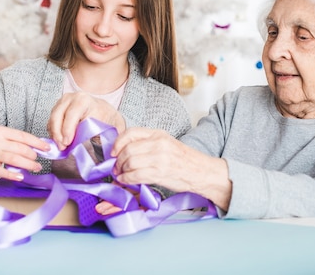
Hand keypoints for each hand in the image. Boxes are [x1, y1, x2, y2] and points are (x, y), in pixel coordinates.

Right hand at [0, 126, 49, 181]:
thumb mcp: (0, 135)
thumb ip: (15, 140)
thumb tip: (36, 146)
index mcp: (2, 131)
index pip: (23, 136)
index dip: (37, 143)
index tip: (47, 148)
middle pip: (20, 148)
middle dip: (33, 155)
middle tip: (39, 160)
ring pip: (14, 159)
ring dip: (28, 165)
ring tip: (36, 168)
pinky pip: (2, 171)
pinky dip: (12, 174)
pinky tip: (21, 177)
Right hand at [47, 92, 125, 149]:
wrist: (103, 109)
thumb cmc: (107, 118)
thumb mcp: (112, 126)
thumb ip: (108, 136)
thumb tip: (105, 151)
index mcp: (85, 100)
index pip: (72, 114)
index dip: (68, 129)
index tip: (68, 142)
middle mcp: (72, 98)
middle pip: (58, 116)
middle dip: (58, 133)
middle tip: (62, 147)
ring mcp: (63, 102)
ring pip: (52, 119)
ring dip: (55, 134)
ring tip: (61, 146)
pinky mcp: (57, 108)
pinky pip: (51, 121)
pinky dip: (53, 132)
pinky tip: (60, 141)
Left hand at [111, 128, 232, 210]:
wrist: (201, 171)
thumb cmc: (183, 159)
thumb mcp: (166, 143)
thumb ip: (147, 143)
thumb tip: (124, 150)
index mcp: (158, 134)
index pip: (131, 133)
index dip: (118, 143)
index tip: (113, 152)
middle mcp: (158, 144)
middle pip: (128, 150)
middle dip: (117, 161)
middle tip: (115, 168)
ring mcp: (159, 159)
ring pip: (130, 163)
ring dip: (121, 171)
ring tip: (120, 175)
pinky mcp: (159, 173)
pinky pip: (135, 175)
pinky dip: (126, 179)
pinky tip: (125, 180)